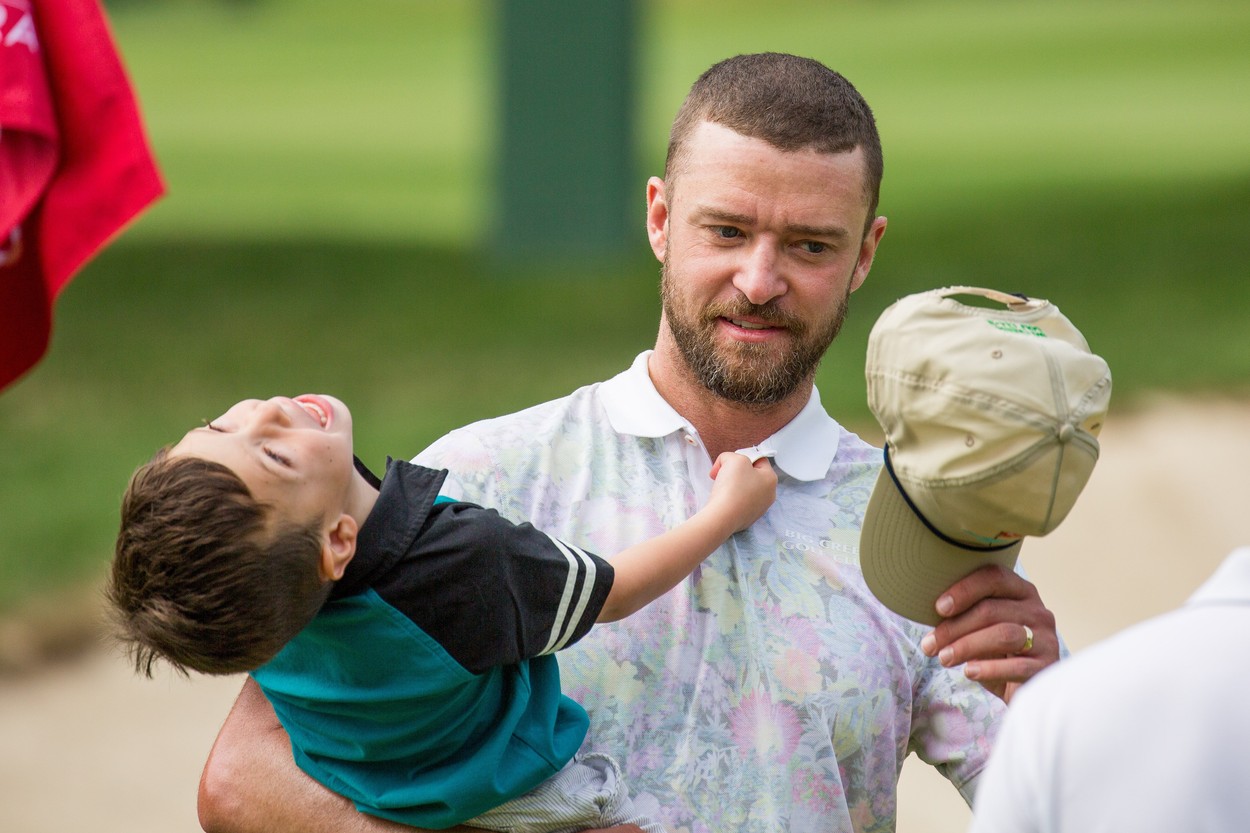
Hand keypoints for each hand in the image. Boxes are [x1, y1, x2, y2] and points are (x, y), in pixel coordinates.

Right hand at [708, 451, 776, 530]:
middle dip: (735, 472)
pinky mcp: (747, 518)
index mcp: (771, 479)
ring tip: (721, 487)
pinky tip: (722, 500)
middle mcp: (769, 495)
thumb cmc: (732, 487)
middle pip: (750, 475)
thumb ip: (731, 456)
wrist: (722, 516)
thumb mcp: (733, 459)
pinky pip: (738, 502)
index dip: (742, 456)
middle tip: (722, 473)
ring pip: (744, 489)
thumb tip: (725, 464)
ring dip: (732, 485)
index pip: (758, 459)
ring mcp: (759, 508)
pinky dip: (730, 499)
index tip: (729, 462)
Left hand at [919, 564, 1057, 702]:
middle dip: (954, 627)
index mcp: (1021, 591)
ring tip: (943, 658)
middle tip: (930, 644)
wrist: (1025, 688)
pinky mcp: (1047, 667)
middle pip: (992, 610)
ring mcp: (1047, 639)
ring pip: (1004, 635)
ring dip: (967, 646)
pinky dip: (989, 669)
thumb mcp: (980, 629)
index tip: (938, 607)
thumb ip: (963, 615)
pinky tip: (968, 672)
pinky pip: (1017, 666)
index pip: (994, 577)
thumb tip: (926, 609)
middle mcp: (1038, 611)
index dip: (964, 589)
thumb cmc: (996, 652)